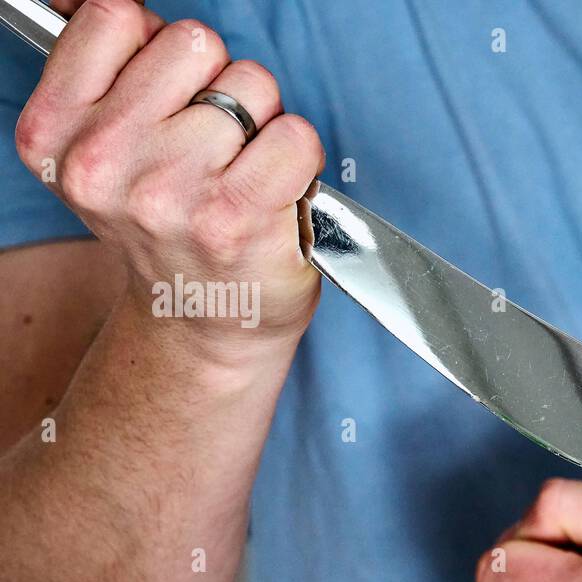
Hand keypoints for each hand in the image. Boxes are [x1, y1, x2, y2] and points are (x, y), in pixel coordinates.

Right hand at [16, 0, 324, 360]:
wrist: (204, 322)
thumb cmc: (170, 227)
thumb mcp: (102, 147)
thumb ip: (106, 68)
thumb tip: (108, 2)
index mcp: (55, 133)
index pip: (116, 16)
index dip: (159, 50)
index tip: (167, 96)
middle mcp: (102, 161)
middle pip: (193, 41)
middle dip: (216, 81)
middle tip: (213, 145)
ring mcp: (169, 190)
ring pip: (250, 83)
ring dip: (262, 120)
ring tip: (241, 172)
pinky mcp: (235, 218)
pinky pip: (294, 134)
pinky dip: (299, 156)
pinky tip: (275, 191)